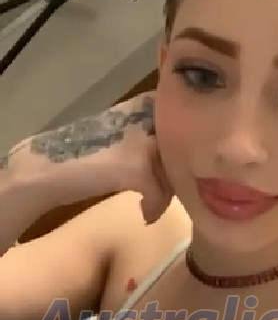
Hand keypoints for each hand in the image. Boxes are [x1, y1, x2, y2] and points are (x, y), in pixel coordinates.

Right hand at [3, 93, 172, 224]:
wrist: (48, 169)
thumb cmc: (85, 154)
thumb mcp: (122, 135)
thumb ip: (151, 137)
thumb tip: (182, 159)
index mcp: (144, 105)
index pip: (187, 126)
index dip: (186, 151)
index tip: (181, 170)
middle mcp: (148, 117)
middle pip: (184, 152)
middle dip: (179, 176)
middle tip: (166, 193)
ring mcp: (143, 141)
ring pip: (176, 173)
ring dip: (167, 194)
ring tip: (152, 204)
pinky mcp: (136, 167)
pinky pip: (160, 193)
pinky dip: (155, 208)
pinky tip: (145, 215)